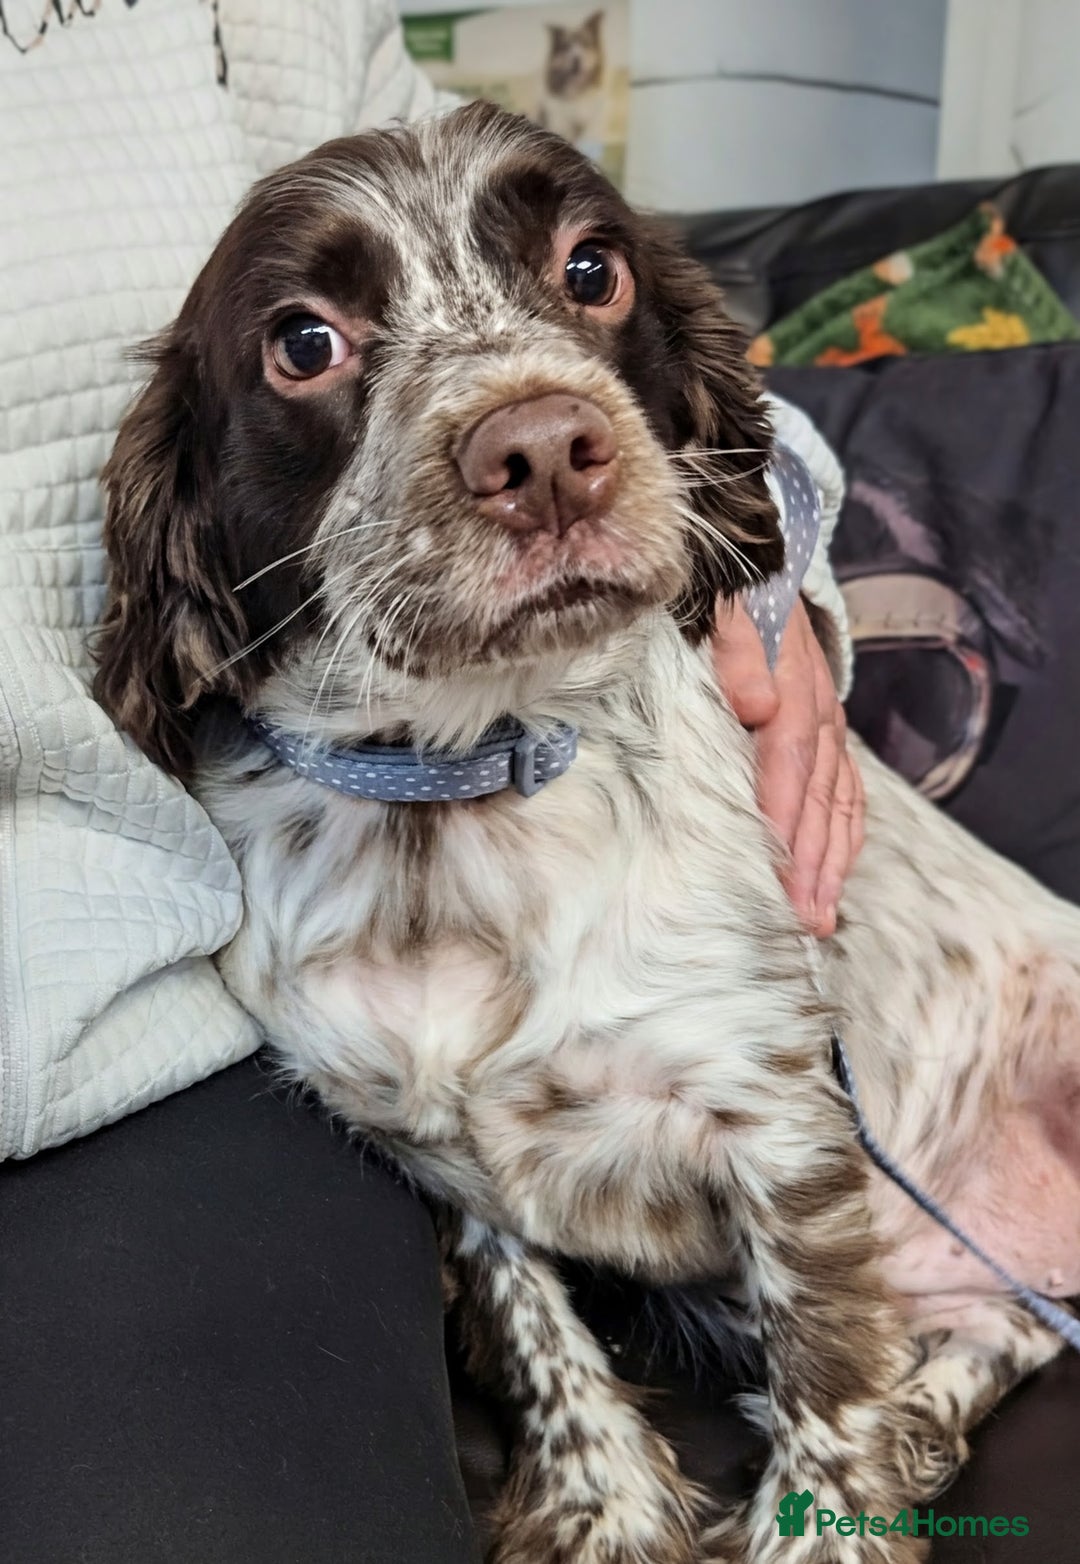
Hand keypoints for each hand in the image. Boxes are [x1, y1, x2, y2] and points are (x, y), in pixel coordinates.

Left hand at [711, 597, 863, 936]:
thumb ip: (737, 651)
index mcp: (792, 681)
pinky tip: (835, 874)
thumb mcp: (725, 606)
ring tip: (822, 915)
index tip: (775, 867)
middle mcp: (818, 708)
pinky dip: (843, 836)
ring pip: (837, 802)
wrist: (754, 561)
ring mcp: (826, 722)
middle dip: (812, 861)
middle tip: (802, 918)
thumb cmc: (728, 594)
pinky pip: (845, 791)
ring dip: (831, 861)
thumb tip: (758, 707)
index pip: (789, 759)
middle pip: (819, 795)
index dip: (783, 815)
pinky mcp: (826, 731)